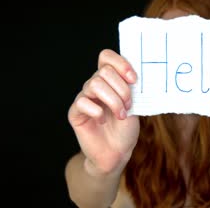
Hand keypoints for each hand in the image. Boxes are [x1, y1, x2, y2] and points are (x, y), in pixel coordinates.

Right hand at [68, 49, 139, 176]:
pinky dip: (97, 111)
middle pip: (103, 71)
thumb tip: (134, 72)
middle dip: (121, 89)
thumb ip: (130, 87)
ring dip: (113, 100)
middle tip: (128, 105)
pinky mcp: (75, 112)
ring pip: (94, 84)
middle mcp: (95, 85)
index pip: (106, 57)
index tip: (133, 79)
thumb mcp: (134, 104)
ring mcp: (84, 98)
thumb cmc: (126, 128)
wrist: (117, 152)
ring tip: (121, 115)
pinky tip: (103, 121)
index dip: (120, 63)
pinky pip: (83, 102)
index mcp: (109, 80)